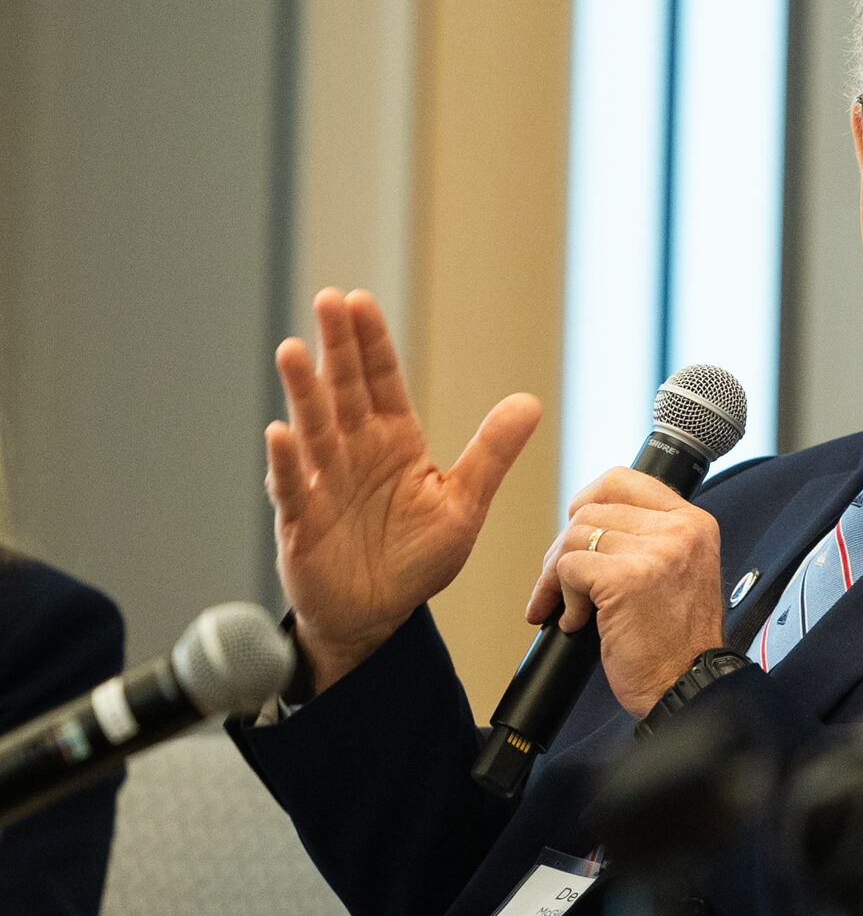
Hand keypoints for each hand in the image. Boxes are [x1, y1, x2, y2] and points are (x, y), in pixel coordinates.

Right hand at [266, 288, 540, 692]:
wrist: (377, 615)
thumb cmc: (418, 558)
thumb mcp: (465, 505)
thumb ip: (492, 454)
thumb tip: (529, 402)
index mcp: (396, 443)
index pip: (383, 382)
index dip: (372, 344)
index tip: (360, 301)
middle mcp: (355, 453)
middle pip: (345, 391)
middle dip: (337, 347)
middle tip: (328, 300)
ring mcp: (324, 483)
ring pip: (314, 429)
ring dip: (304, 392)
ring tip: (294, 351)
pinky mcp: (302, 522)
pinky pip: (291, 487)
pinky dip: (285, 462)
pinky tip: (279, 433)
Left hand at [524, 467, 724, 717]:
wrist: (687, 686)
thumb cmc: (676, 642)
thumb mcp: (679, 571)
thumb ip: (648, 538)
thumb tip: (589, 518)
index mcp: (694, 522)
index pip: (623, 480)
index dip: (588, 500)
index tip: (576, 529)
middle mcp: (680, 530)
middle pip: (591, 510)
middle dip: (564, 548)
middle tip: (561, 584)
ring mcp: (655, 552)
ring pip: (575, 538)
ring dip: (557, 577)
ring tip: (571, 608)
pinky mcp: (627, 579)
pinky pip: (569, 568)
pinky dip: (562, 598)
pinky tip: (578, 622)